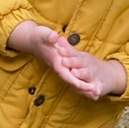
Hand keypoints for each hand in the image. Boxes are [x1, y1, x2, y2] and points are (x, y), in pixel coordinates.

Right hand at [8, 23, 124, 99]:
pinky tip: (89, 85)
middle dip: (83, 87)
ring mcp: (61, 66)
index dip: (76, 81)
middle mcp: (59, 66)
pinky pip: (73, 75)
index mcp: (56, 61)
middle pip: (72, 81)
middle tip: (96, 93)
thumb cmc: (38, 36)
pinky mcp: (63, 65)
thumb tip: (54, 37)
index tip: (87, 87)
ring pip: (73, 80)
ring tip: (96, 93)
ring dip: (84, 87)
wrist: (31, 40)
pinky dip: (81, 81)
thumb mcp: (43, 34)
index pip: (67, 74)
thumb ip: (48, 36)